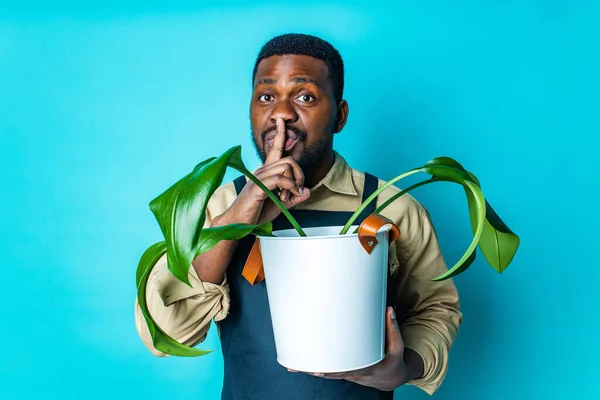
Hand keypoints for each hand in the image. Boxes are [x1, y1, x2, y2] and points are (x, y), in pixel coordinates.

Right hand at [221, 117, 310, 225]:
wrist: (237, 223)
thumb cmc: (255, 213)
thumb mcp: (280, 205)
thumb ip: (293, 197)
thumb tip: (307, 191)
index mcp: (266, 172)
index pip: (274, 148)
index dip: (279, 134)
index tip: (282, 122)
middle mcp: (261, 171)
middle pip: (288, 160)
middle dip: (299, 175)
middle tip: (296, 191)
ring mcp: (259, 177)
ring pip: (286, 167)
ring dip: (293, 183)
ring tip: (286, 197)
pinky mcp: (257, 187)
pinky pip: (280, 179)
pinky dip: (289, 187)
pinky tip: (286, 197)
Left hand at [289, 307, 419, 391]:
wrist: (391, 377)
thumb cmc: (393, 360)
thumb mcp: (397, 346)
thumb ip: (392, 328)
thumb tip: (388, 310)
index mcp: (368, 368)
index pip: (347, 370)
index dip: (332, 370)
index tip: (318, 367)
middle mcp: (355, 374)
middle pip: (331, 374)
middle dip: (314, 369)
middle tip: (298, 364)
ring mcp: (348, 374)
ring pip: (327, 374)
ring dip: (310, 370)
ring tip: (293, 366)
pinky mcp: (344, 372)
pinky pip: (328, 372)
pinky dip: (315, 369)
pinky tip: (301, 365)